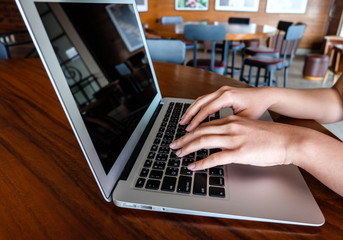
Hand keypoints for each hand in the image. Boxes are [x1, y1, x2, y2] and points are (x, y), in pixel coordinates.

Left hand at [170, 115, 304, 170]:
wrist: (288, 140)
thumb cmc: (270, 137)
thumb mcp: (248, 128)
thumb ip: (233, 131)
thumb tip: (220, 140)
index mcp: (232, 120)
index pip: (205, 125)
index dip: (191, 132)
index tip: (182, 137)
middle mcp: (230, 126)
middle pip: (200, 131)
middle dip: (184, 139)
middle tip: (173, 146)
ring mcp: (234, 139)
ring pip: (204, 141)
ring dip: (188, 148)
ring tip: (178, 154)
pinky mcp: (239, 152)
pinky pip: (215, 157)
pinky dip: (201, 162)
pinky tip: (193, 166)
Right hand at [179, 86, 272, 131]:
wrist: (264, 96)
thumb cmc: (257, 107)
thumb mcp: (245, 119)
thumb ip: (231, 126)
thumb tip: (218, 138)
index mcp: (228, 97)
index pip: (207, 109)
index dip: (196, 121)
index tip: (189, 130)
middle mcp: (222, 91)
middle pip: (200, 102)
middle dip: (189, 114)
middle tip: (181, 125)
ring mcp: (220, 90)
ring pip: (200, 100)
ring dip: (191, 110)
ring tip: (184, 121)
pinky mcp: (220, 92)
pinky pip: (205, 99)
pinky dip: (197, 108)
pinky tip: (193, 116)